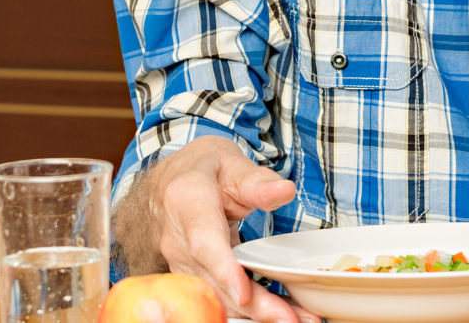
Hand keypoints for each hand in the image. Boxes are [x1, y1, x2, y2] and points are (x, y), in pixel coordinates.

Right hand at [119, 138, 314, 322]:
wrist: (170, 180)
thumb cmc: (203, 169)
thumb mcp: (230, 162)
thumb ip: (256, 180)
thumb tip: (284, 191)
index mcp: (186, 201)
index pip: (203, 242)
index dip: (223, 270)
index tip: (244, 294)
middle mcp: (177, 238)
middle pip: (213, 280)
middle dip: (253, 305)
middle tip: (292, 319)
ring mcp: (179, 262)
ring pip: (215, 296)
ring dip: (254, 314)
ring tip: (297, 320)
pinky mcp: (190, 276)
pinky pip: (217, 297)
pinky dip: (247, 311)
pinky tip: (278, 316)